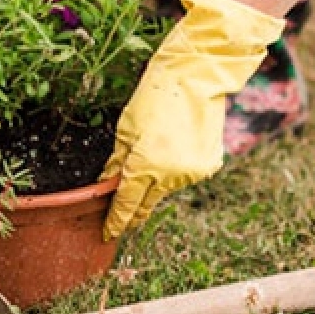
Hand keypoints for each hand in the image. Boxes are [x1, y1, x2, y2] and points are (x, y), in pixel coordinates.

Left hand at [100, 0, 284, 239]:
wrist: (193, 80)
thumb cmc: (152, 100)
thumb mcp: (125, 131)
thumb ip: (117, 163)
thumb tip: (106, 184)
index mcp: (145, 167)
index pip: (126, 203)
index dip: (116, 220)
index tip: (108, 233)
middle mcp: (170, 176)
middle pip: (146, 203)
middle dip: (133, 213)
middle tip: (122, 221)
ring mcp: (192, 174)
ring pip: (165, 188)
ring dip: (154, 183)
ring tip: (153, 154)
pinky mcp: (208, 167)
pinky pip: (183, 176)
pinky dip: (174, 169)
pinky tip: (173, 147)